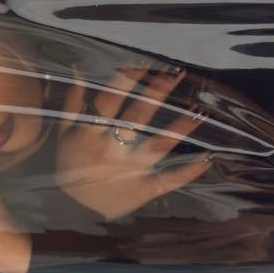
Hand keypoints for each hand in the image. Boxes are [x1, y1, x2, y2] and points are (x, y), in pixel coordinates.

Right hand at [57, 67, 210, 219]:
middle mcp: (112, 150)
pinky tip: (208, 157)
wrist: (75, 210)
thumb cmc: (70, 166)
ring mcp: (131, 170)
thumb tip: (78, 69)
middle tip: (176, 73)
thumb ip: (72, 102)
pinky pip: (169, 179)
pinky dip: (189, 171)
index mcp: (90, 134)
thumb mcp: (64, 134)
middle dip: (157, 93)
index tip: (143, 62)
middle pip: (138, 117)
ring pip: (158, 145)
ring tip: (200, 111)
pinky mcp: (145, 188)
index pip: (109, 100)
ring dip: (180, 128)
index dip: (126, 80)